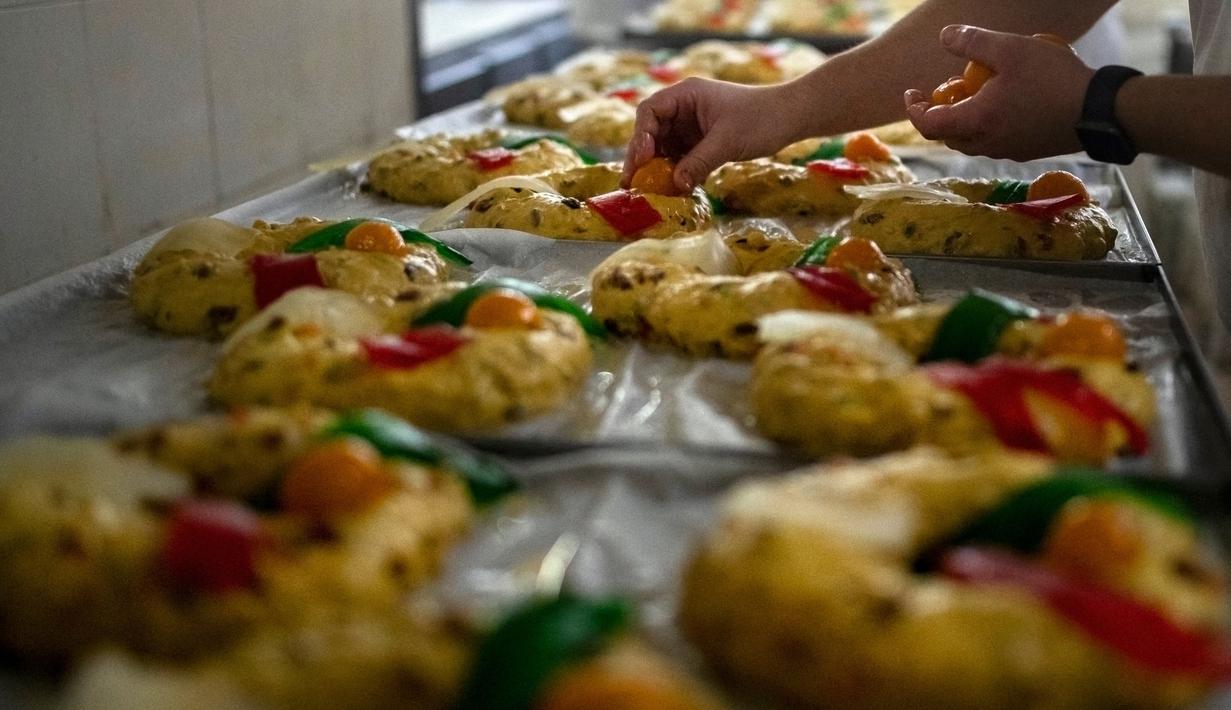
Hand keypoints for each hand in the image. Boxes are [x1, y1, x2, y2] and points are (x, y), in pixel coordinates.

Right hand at [622, 78, 806, 191]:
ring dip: (658, 168)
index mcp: (686, 95)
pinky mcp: (701, 142)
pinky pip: (681, 158)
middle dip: (643, 157)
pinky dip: (676, 173)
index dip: (641, 134)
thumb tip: (675, 185)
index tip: (643, 157)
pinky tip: (673, 190)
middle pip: (652, 132)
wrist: (791, 118)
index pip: (650, 111)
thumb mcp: (727, 141)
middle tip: (633, 182)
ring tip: (649, 191)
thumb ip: (699, 162)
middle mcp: (684, 109)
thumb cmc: (761, 119)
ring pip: (664, 147)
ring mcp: (692, 126)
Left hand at [904, 25, 1094, 160]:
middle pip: (947, 137)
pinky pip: (994, 141)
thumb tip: (945, 36)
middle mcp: (987, 144)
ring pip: (971, 141)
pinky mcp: (1027, 151)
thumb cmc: (1053, 79)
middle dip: (937, 115)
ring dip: (962, 121)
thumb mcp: (1011, 49)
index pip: (928, 126)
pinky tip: (1003, 101)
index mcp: (976, 122)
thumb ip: (973, 42)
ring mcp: (1008, 151)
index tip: (912, 92)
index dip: (914, 110)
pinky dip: (986, 125)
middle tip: (942, 91)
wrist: (1099, 111)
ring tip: (972, 93)